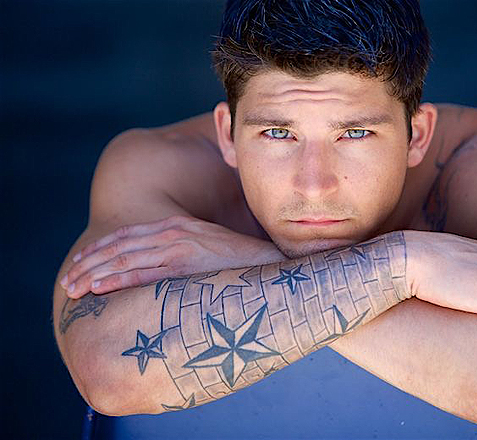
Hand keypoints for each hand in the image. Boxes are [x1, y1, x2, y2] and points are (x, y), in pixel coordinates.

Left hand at [60, 215, 286, 298]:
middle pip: (121, 245)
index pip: (130, 235)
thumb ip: (189, 254)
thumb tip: (173, 272)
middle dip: (90, 263)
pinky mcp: (188, 262)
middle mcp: (176, 232)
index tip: (84, 262)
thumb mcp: (211, 249)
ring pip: (126, 257)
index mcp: (181, 226)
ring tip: (74, 288)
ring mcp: (181, 246)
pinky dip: (118, 279)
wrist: (275, 262)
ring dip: (95, 273)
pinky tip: (99, 288)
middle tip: (69, 281)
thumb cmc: (245, 263)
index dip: (102, 248)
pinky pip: (146, 271)